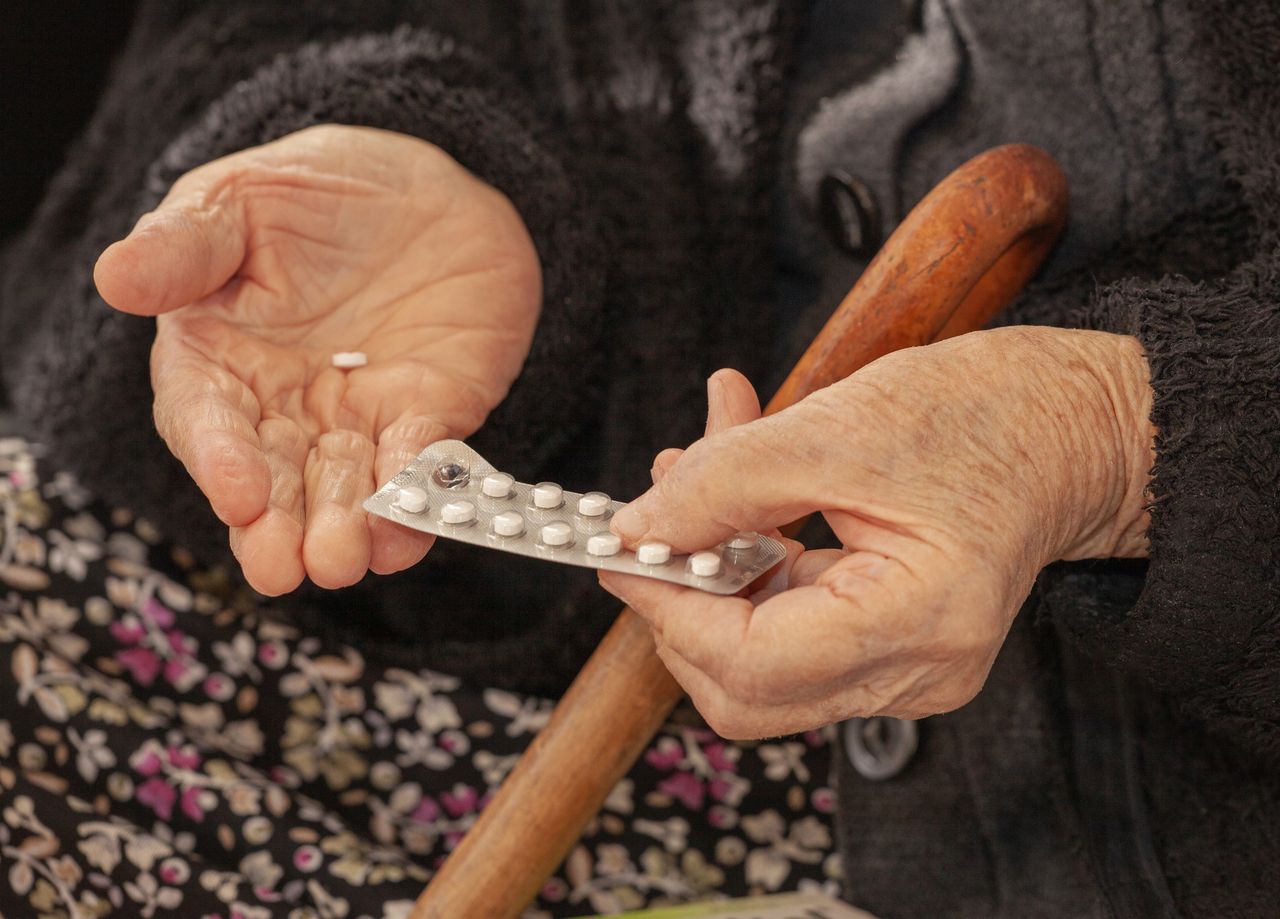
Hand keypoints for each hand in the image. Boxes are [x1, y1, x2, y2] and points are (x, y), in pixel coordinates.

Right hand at [94, 125, 539, 594]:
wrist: (426, 189)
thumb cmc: (315, 192)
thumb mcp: (239, 202)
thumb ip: (185, 245)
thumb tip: (115, 279)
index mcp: (221, 361)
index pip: (208, 420)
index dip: (219, 460)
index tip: (237, 496)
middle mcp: (286, 406)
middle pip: (275, 479)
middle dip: (279, 528)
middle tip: (284, 569)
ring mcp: (360, 417)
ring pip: (348, 486)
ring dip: (347, 528)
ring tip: (347, 561)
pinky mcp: (429, 414)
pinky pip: (422, 459)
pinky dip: (419, 492)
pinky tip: (414, 526)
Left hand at [599, 327, 1153, 738]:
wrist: (1067, 429)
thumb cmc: (987, 417)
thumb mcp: (836, 427)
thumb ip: (722, 480)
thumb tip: (637, 530)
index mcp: (920, 622)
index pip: (753, 662)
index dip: (669, 609)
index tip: (623, 551)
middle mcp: (917, 672)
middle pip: (744, 689)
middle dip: (680, 606)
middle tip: (654, 524)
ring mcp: (905, 672)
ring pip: (757, 663)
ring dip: (709, 576)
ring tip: (698, 478)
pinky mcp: (889, 650)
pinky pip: (789, 631)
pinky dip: (746, 570)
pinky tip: (739, 499)